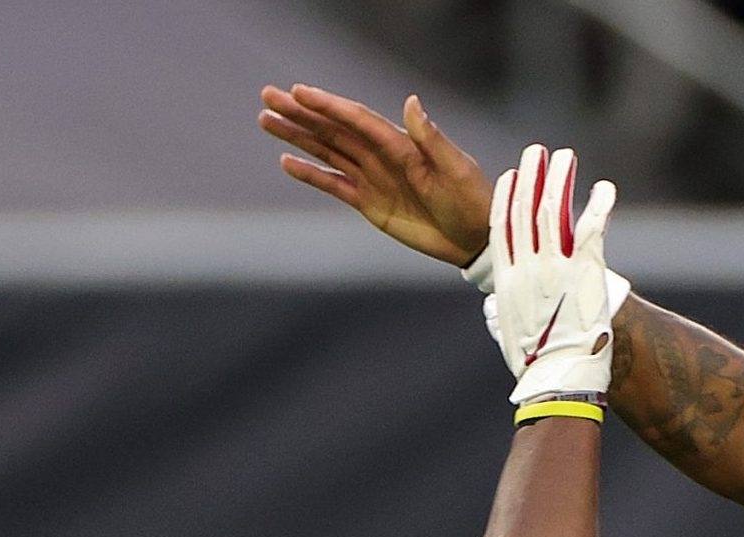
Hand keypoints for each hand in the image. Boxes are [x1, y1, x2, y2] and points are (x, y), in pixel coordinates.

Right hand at [259, 85, 490, 265]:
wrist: (476, 237)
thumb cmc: (471, 200)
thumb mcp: (455, 168)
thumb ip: (431, 138)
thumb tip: (411, 102)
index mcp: (401, 144)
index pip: (356, 119)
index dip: (328, 106)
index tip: (299, 93)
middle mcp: (381, 156)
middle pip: (334, 130)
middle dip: (301, 114)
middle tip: (268, 97)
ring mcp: (373, 178)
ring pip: (328, 152)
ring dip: (298, 137)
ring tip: (267, 121)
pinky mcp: (369, 203)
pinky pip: (334, 185)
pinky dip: (312, 174)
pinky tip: (288, 162)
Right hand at [490, 145, 616, 402]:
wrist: (559, 380)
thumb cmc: (538, 365)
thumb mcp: (513, 332)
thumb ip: (511, 309)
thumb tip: (505, 310)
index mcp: (506, 280)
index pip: (501, 227)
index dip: (506, 197)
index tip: (510, 177)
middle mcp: (526, 267)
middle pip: (524, 209)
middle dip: (531, 176)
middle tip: (537, 151)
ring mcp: (554, 268)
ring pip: (552, 211)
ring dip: (559, 180)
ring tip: (564, 156)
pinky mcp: (583, 272)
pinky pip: (590, 229)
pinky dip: (597, 205)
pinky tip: (604, 187)